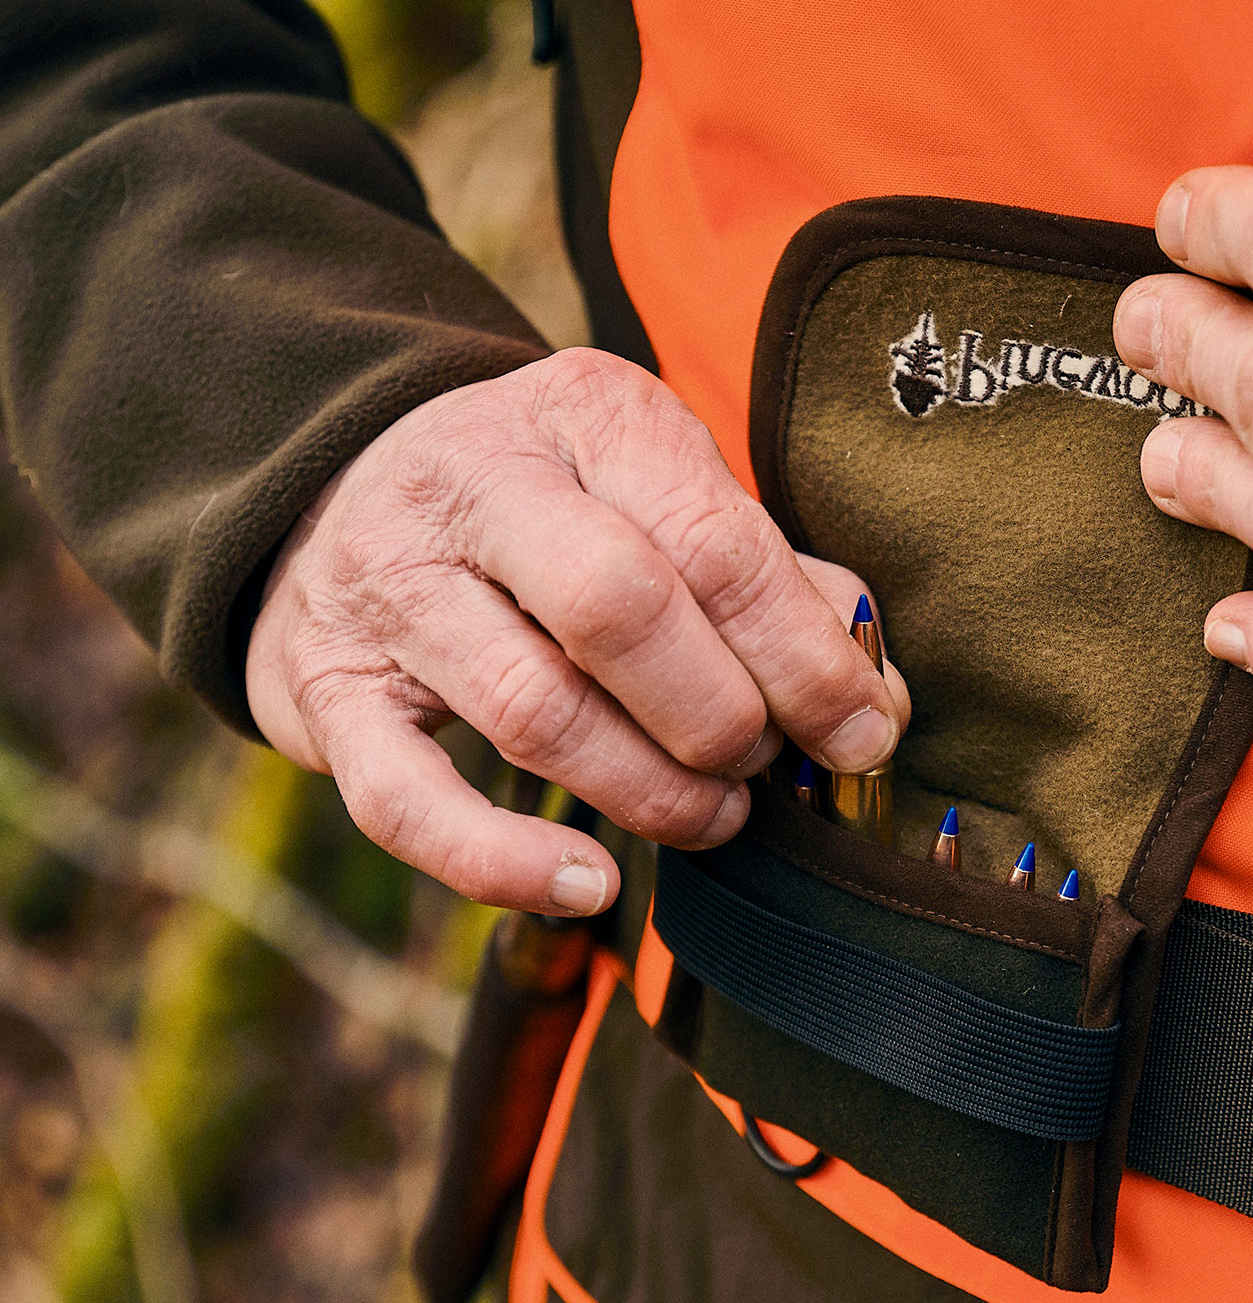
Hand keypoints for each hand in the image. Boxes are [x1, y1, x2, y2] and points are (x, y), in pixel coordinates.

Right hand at [246, 348, 906, 914]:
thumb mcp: (659, 499)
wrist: (339, 499)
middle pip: (620, 613)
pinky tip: (587, 888)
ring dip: (649, 793)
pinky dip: (503, 864)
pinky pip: (407, 804)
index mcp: (582, 415)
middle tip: (764, 767)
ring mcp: (386, 587)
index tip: (862, 732)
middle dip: (724, 719)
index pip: (714, 542)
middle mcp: (470, 483)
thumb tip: (877, 701)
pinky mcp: (325, 691)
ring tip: (708, 816)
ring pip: (533, 712)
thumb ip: (775, 586)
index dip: (806, 658)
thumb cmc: (550, 519)